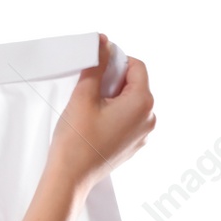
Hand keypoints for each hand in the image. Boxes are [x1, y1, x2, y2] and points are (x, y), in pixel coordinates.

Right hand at [46, 34, 154, 193]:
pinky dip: (113, 113)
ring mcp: (143, 134)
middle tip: (89, 89)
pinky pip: (128, 119)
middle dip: (113, 80)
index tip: (97, 65)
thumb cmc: (76, 140)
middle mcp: (150, 119)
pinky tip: (94, 122)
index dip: (116, 60)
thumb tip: (104, 43)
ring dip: (113, 97)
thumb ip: (97, 65)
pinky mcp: (133, 145)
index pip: (137, 66)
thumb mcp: (83, 96)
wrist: (70, 177)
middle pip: (135, 84)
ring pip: (131, 102)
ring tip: (90, 108)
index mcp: (143, 103)